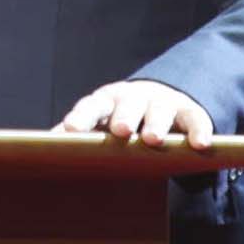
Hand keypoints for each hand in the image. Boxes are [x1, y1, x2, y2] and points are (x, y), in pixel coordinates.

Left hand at [55, 80, 213, 149]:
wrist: (162, 98)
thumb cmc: (121, 119)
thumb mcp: (101, 122)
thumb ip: (81, 133)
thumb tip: (42, 145)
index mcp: (107, 102)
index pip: (91, 106)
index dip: (81, 117)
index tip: (70, 130)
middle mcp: (133, 98)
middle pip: (127, 105)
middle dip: (123, 117)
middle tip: (120, 131)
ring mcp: (162, 102)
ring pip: (159, 110)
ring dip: (155, 123)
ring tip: (153, 139)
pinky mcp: (189, 111)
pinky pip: (195, 120)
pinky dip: (199, 131)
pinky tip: (200, 145)